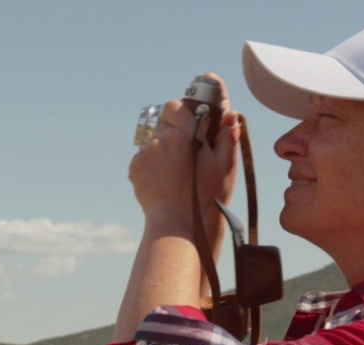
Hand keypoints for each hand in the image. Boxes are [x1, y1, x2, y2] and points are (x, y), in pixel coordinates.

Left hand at [129, 73, 239, 254]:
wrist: (175, 220)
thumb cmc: (203, 195)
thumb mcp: (221, 166)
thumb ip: (225, 138)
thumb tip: (229, 115)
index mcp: (182, 135)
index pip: (174, 106)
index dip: (181, 114)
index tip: (187, 126)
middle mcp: (160, 140)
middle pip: (164, 125)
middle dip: (173, 135)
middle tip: (185, 155)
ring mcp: (145, 153)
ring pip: (154, 142)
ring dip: (162, 151)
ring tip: (174, 173)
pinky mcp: (135, 167)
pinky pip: (144, 158)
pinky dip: (152, 166)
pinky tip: (163, 181)